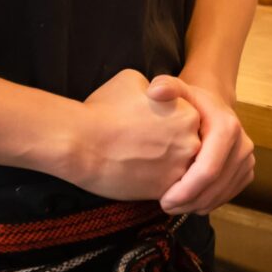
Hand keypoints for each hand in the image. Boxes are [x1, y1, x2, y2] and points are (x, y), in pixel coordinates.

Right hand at [59, 69, 200, 200]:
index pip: (187, 120)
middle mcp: (191, 143)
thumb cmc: (104, 108)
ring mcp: (178, 170)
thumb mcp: (135, 80)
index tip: (149, 122)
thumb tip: (159, 93)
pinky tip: (135, 173)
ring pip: (179, 167)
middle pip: (186, 144)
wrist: (79, 142)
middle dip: (169, 144)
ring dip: (164, 164)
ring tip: (139, 158)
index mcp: (190, 114)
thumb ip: (158, 88)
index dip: (167, 121)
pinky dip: (154, 181)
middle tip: (144, 142)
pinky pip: (167, 187)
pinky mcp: (163, 191)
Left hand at [150, 73, 255, 214]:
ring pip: (222, 195)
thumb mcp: (178, 89)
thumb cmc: (190, 102)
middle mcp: (243, 146)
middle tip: (164, 206)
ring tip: (172, 206)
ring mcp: (247, 161)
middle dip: (189, 202)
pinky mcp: (246, 172)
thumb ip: (166, 87)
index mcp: (227, 129)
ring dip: (196, 206)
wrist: (212, 107)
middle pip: (215, 187)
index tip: (162, 198)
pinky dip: (207, 203)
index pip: (208, 170)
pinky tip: (187, 202)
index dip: (186, 189)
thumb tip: (155, 91)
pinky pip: (227, 196)